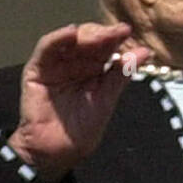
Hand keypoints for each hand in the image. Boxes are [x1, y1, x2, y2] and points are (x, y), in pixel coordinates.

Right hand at [7, 22, 150, 182]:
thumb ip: (123, 74)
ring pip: (71, 40)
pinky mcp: (37, 68)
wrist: (56, 151)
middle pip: (90, 40)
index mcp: (94, 69)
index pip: (106, 47)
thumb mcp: (106, 99)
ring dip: (87, 34)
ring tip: (102, 35)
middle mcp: (75, 62)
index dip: (116, 38)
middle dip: (105, 35)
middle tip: (118, 33)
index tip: (128, 32)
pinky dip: (57, 38)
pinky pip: (46, 48)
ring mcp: (56, 63)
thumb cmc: (81, 129)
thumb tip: (146, 52)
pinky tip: (71, 33)